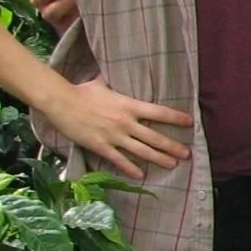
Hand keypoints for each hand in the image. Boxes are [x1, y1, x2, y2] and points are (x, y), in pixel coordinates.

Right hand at [43, 76, 192, 179]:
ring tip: (172, 165)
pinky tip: (140, 175)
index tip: (189, 122)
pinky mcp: (102, 147)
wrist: (61, 102)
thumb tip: (119, 75)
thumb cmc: (82, 91)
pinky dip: (131, 169)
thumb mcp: (104, 84)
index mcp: (129, 105)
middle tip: (187, 154)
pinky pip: (120, 161)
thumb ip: (116, 84)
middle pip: (155, 137)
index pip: (159, 112)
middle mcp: (126, 123)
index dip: (176, 118)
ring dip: (159, 159)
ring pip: (142, 151)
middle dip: (173, 146)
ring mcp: (114, 136)